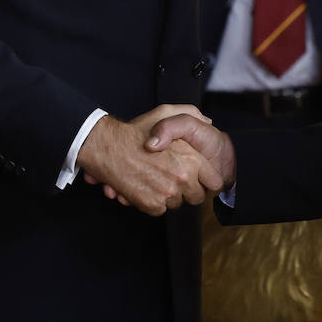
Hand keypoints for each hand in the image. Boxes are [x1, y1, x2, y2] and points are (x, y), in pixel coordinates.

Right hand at [76, 104, 222, 214]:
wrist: (107, 147)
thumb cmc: (136, 131)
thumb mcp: (168, 112)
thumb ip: (191, 115)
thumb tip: (207, 122)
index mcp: (191, 159)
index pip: (214, 182)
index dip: (208, 180)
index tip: (202, 178)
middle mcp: (182, 178)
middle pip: (197, 196)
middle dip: (189, 189)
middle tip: (176, 177)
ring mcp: (166, 193)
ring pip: (178, 203)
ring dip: (170, 194)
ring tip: (157, 178)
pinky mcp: (152, 205)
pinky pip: (161, 209)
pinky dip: (154, 201)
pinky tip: (146, 185)